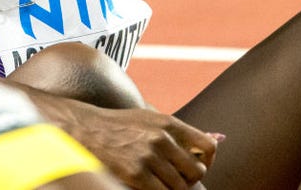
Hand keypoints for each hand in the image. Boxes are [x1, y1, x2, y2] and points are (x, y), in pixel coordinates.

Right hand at [65, 104, 219, 188]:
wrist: (87, 130)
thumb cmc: (121, 125)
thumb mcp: (151, 118)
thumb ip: (177, 131)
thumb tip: (213, 142)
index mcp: (169, 123)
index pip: (208, 146)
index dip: (208, 161)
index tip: (199, 165)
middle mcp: (162, 139)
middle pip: (196, 171)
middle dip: (190, 179)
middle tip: (178, 179)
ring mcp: (149, 158)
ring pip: (180, 187)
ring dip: (173, 189)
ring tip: (161, 183)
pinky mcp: (136, 175)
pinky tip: (150, 186)